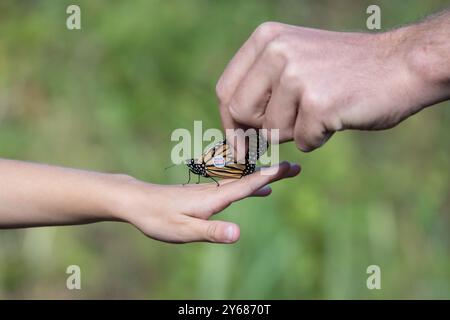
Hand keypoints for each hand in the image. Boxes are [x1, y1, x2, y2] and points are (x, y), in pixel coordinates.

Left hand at [114, 161, 299, 243]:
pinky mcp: (204, 193)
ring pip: (242, 180)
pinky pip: (233, 186)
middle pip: (249, 178)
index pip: (247, 185)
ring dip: (263, 178)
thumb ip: (210, 232)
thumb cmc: (157, 218)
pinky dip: (248, 185)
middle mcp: (214, 190)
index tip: (290, 166)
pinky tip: (255, 191)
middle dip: (273, 172)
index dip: (270, 177)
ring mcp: (210, 190)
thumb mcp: (183, 230)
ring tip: (281, 175)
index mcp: (213, 198)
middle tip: (295, 167)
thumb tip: (238, 234)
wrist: (136, 201)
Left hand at [217, 21, 449, 151]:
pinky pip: (302, 141)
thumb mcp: (295, 61)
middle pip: (239, 113)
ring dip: (295, 132)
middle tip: (289, 127)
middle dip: (259, 131)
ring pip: (271, 131)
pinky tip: (337, 116)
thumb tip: (235, 130)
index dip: (230, 122)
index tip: (240, 143)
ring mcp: (296, 75)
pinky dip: (317, 138)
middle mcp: (276, 51)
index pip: (226, 90)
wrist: (401, 66)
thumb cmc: (344, 71)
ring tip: (322, 110)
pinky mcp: (317, 102)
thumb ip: (262, 85)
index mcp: (266, 39)